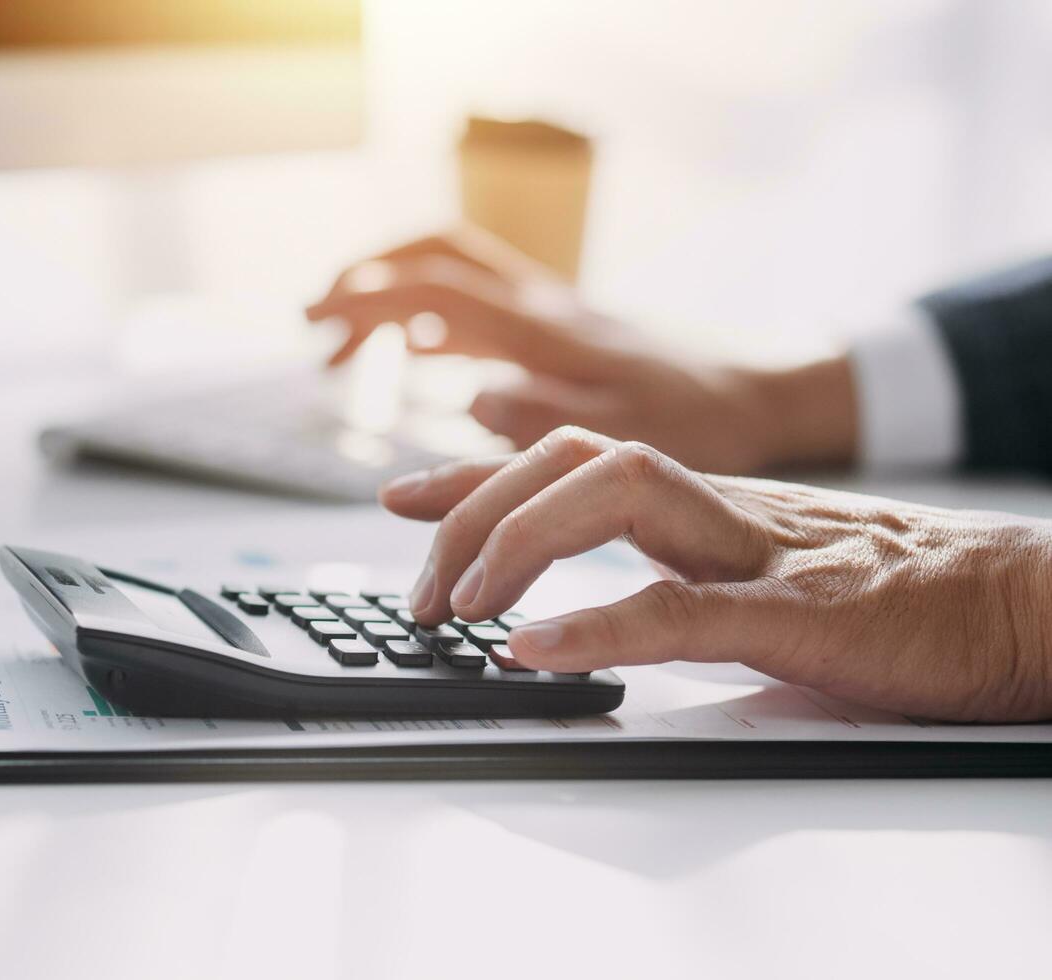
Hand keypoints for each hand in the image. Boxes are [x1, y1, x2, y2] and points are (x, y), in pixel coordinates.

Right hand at [307, 226, 856, 472]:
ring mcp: (549, 308)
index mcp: (544, 331)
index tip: (317, 325)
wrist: (761, 388)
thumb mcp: (622, 438)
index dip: (367, 302)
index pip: (436, 288)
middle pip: (435, 253)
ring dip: (392, 290)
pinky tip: (418, 352)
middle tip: (315, 319)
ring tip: (347, 342)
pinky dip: (430, 314)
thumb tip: (470, 397)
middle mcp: (540, 305)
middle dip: (365, 277)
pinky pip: (479, 297)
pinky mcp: (561, 324)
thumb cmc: (698, 418)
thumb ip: (542, 420)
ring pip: (454, 268)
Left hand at [382, 427, 1051, 721]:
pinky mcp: (806, 612)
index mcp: (703, 502)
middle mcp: (719, 507)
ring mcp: (761, 550)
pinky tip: (536, 650)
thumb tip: (582, 605)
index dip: (472, 473)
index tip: (396, 496)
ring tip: (466, 605)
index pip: (567, 458)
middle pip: (571, 459)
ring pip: (617, 496)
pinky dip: (600, 624)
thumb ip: (676, 570)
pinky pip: (685, 606)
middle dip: (475, 511)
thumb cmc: (891, 598)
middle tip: (425, 591)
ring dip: (520, 543)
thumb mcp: (757, 571)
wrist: (1020, 605)